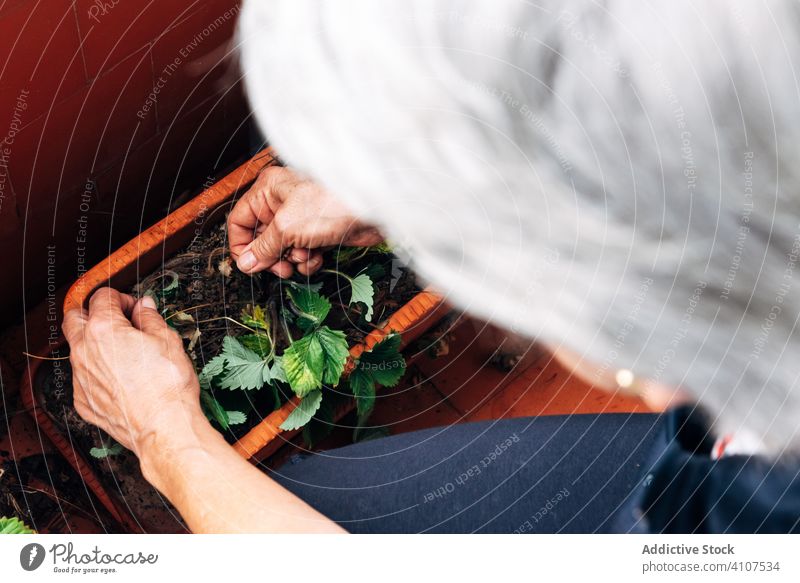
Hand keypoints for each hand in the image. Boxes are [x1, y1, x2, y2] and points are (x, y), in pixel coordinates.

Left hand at [62, 288, 203, 457]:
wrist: (163, 427)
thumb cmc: (167, 385)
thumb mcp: (168, 341)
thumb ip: (150, 318)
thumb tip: (144, 307)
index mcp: (104, 330)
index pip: (102, 298)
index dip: (122, 298)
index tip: (134, 308)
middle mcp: (84, 351)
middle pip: (73, 318)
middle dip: (92, 313)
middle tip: (116, 320)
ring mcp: (80, 378)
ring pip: (77, 349)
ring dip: (95, 344)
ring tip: (124, 353)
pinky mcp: (82, 400)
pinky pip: (84, 378)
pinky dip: (99, 372)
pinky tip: (122, 380)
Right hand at [228, 166, 382, 276]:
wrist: (372, 210)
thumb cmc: (332, 203)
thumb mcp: (287, 227)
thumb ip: (263, 247)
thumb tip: (245, 263)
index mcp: (268, 191)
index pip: (240, 220)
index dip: (241, 245)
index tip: (249, 265)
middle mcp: (283, 202)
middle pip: (262, 239)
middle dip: (271, 256)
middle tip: (280, 268)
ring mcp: (302, 218)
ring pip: (284, 249)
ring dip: (292, 259)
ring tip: (304, 256)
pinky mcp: (319, 231)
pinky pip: (303, 253)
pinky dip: (308, 260)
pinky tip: (317, 257)